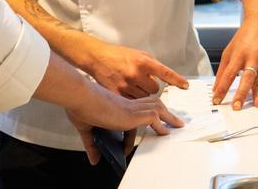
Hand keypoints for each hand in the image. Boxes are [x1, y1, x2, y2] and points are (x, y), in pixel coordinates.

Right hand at [65, 87, 183, 164]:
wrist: (81, 97)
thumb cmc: (81, 106)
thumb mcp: (87, 128)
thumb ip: (91, 144)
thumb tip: (93, 159)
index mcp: (118, 104)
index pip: (138, 108)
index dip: (146, 115)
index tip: (152, 122)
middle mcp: (127, 104)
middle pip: (152, 104)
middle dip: (164, 111)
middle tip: (174, 120)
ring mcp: (131, 108)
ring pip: (156, 108)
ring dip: (167, 116)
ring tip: (177, 125)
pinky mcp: (133, 114)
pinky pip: (154, 118)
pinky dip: (161, 125)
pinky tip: (165, 132)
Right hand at [85, 40, 189, 97]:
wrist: (97, 58)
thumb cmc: (119, 55)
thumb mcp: (138, 54)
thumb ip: (151, 65)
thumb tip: (163, 76)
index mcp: (142, 61)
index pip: (165, 72)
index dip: (177, 80)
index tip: (185, 86)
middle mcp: (135, 73)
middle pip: (155, 90)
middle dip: (151, 87)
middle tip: (143, 81)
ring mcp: (125, 85)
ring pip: (144, 98)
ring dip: (142, 94)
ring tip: (133, 85)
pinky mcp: (117, 94)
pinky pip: (133, 103)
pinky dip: (132, 99)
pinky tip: (127, 92)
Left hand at [212, 13, 257, 110]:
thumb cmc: (245, 35)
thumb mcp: (229, 50)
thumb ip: (222, 70)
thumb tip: (217, 87)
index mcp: (239, 54)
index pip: (228, 74)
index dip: (222, 88)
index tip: (216, 99)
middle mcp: (253, 59)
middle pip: (247, 78)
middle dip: (241, 93)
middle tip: (237, 106)